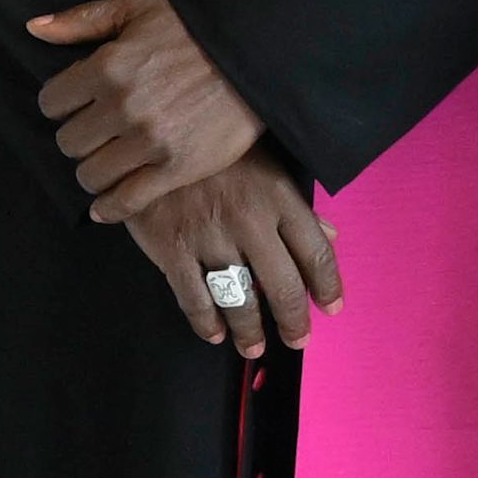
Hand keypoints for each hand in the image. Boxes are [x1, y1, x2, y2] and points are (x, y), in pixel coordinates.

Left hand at [27, 0, 263, 221]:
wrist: (254, 54)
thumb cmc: (191, 28)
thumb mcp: (136, 8)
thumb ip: (82, 20)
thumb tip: (34, 29)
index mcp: (106, 67)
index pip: (50, 103)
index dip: (60, 105)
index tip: (75, 106)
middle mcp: (123, 106)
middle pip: (68, 142)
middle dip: (78, 138)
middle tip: (95, 134)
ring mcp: (149, 141)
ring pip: (90, 175)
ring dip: (93, 171)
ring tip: (106, 161)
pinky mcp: (176, 168)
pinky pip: (126, 201)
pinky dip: (110, 208)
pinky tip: (105, 205)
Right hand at [123, 154, 342, 358]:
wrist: (147, 131)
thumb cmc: (212, 145)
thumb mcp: (262, 160)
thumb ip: (294, 203)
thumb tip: (329, 236)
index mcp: (278, 195)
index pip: (316, 252)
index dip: (327, 286)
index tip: (330, 308)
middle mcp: (249, 219)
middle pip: (283, 286)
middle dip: (294, 321)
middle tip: (297, 339)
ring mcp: (209, 235)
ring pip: (239, 299)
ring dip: (250, 330)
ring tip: (253, 345)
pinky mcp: (171, 247)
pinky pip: (194, 298)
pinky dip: (206, 322)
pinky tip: (214, 332)